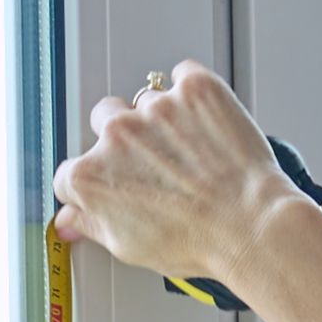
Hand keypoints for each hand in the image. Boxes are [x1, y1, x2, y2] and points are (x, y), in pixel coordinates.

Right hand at [50, 63, 321, 295]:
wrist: (251, 223)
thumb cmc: (197, 240)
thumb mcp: (129, 247)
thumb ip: (91, 224)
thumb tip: (71, 221)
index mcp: (92, 176)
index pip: (71, 172)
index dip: (94, 182)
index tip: (113, 185)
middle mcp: (117, 135)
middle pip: (104, 120)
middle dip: (123, 138)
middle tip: (155, 163)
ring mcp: (156, 107)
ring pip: (146, 101)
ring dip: (162, 120)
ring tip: (190, 149)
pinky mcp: (194, 88)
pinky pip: (184, 74)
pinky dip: (191, 92)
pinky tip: (205, 121)